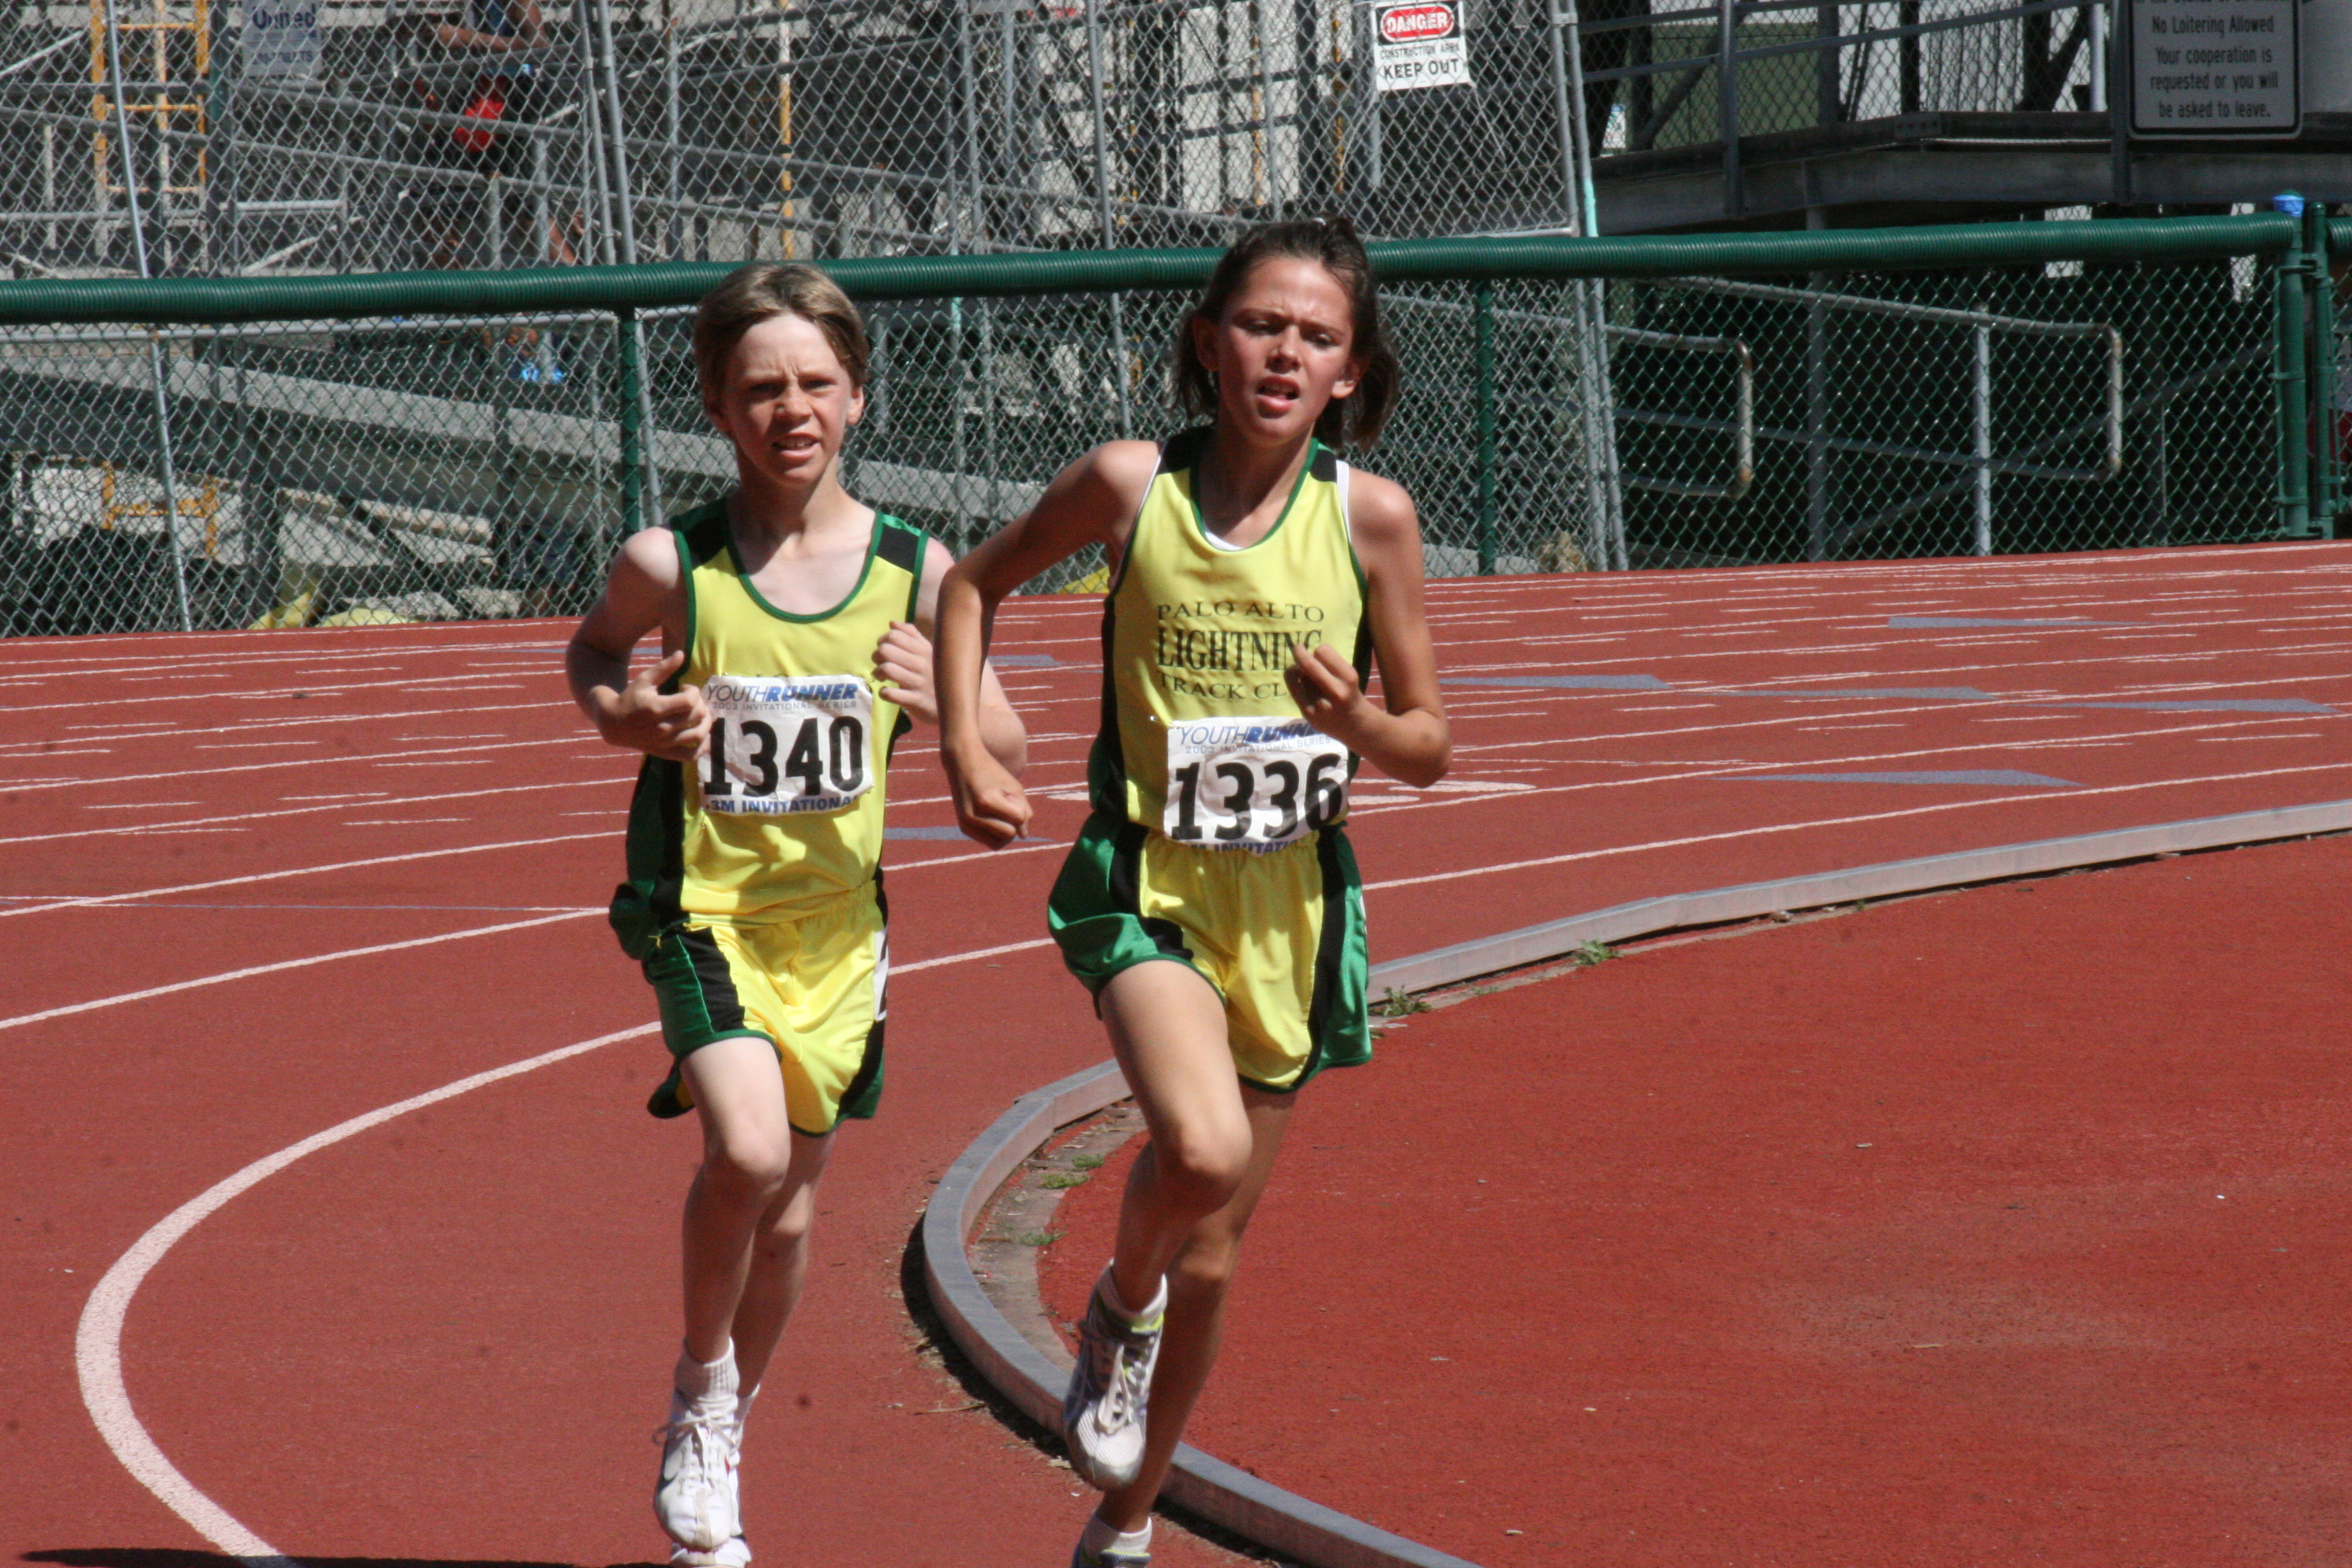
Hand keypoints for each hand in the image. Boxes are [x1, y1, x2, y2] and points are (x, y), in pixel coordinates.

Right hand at [594, 650, 711, 761]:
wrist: (613, 724)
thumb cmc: (630, 698)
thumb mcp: (644, 680)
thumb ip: (664, 668)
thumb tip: (681, 653)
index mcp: (656, 708)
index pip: (689, 700)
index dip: (694, 691)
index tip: (686, 688)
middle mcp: (662, 728)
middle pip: (696, 716)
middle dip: (701, 704)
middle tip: (694, 701)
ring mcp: (664, 743)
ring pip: (698, 735)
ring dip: (707, 723)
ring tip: (702, 715)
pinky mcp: (665, 753)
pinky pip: (690, 756)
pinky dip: (702, 748)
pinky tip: (705, 737)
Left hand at [874, 621, 936, 724]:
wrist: (955, 703)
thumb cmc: (936, 675)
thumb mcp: (928, 651)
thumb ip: (911, 635)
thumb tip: (892, 623)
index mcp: (923, 649)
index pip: (895, 635)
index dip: (883, 640)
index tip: (886, 649)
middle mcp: (921, 663)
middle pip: (886, 650)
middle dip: (877, 656)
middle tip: (881, 663)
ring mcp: (919, 682)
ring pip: (887, 669)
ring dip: (878, 673)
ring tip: (882, 677)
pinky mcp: (916, 700)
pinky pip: (891, 694)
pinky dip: (884, 693)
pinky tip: (888, 692)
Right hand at [943, 744, 1032, 849]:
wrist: (962, 762)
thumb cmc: (992, 773)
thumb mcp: (1014, 787)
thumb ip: (1024, 811)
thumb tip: (1023, 836)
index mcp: (985, 801)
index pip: (1019, 818)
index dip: (1019, 806)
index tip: (1007, 793)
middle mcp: (972, 816)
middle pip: (1009, 835)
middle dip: (1013, 821)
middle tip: (1003, 803)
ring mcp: (966, 824)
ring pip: (998, 844)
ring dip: (1005, 831)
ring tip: (998, 811)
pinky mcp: (963, 828)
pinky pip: (989, 841)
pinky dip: (995, 833)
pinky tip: (991, 816)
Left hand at [1285, 640, 1368, 740]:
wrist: (1355, 725)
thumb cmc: (1349, 694)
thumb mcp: (1347, 676)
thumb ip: (1329, 665)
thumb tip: (1301, 656)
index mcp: (1349, 678)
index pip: (1323, 652)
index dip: (1319, 650)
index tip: (1319, 652)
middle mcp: (1336, 691)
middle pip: (1309, 664)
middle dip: (1300, 652)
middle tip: (1298, 647)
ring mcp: (1321, 704)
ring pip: (1300, 676)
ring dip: (1301, 672)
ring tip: (1310, 678)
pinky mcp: (1309, 713)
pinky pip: (1294, 689)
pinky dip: (1294, 681)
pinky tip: (1299, 681)